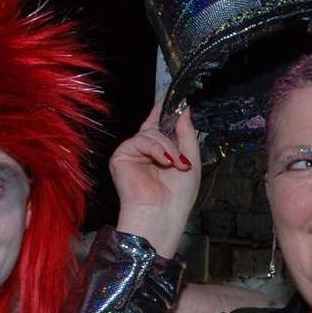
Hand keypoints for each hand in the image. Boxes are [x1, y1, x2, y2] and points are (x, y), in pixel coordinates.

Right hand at [109, 100, 201, 254]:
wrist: (162, 215)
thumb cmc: (178, 195)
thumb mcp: (191, 158)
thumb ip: (186, 132)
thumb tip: (185, 107)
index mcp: (159, 151)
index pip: (160, 123)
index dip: (167, 109)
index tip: (178, 97)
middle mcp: (144, 150)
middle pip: (156, 127)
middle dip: (173, 140)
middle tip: (184, 160)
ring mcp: (131, 152)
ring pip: (150, 133)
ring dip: (169, 148)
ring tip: (177, 166)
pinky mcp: (121, 156)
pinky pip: (140, 139)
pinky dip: (157, 149)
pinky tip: (165, 162)